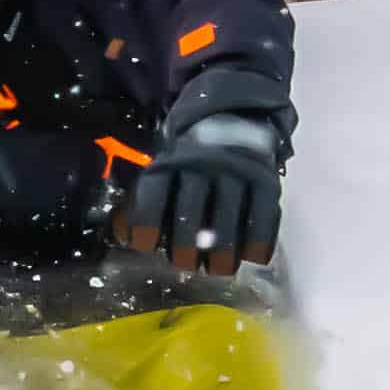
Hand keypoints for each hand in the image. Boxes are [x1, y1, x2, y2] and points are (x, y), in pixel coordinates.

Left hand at [113, 109, 282, 277]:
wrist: (234, 119)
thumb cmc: (188, 162)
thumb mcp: (162, 170)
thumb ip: (142, 202)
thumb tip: (123, 236)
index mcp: (170, 160)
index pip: (154, 191)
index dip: (146, 221)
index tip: (145, 245)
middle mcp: (203, 162)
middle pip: (191, 207)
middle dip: (185, 244)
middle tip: (184, 264)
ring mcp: (237, 170)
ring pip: (228, 214)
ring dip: (223, 250)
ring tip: (218, 270)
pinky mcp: (266, 180)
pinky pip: (265, 215)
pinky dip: (259, 241)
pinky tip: (253, 259)